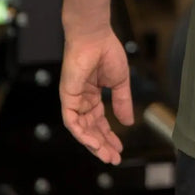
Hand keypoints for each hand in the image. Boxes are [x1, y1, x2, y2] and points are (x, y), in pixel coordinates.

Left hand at [60, 27, 134, 163]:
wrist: (95, 36)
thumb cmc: (106, 51)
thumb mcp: (119, 82)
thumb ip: (123, 102)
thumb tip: (128, 122)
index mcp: (92, 95)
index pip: (99, 121)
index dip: (109, 136)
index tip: (119, 148)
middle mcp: (81, 100)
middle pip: (91, 128)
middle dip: (103, 144)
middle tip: (114, 158)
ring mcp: (73, 99)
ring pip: (81, 129)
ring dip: (94, 143)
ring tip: (106, 155)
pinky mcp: (67, 97)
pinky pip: (72, 122)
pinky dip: (82, 134)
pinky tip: (94, 143)